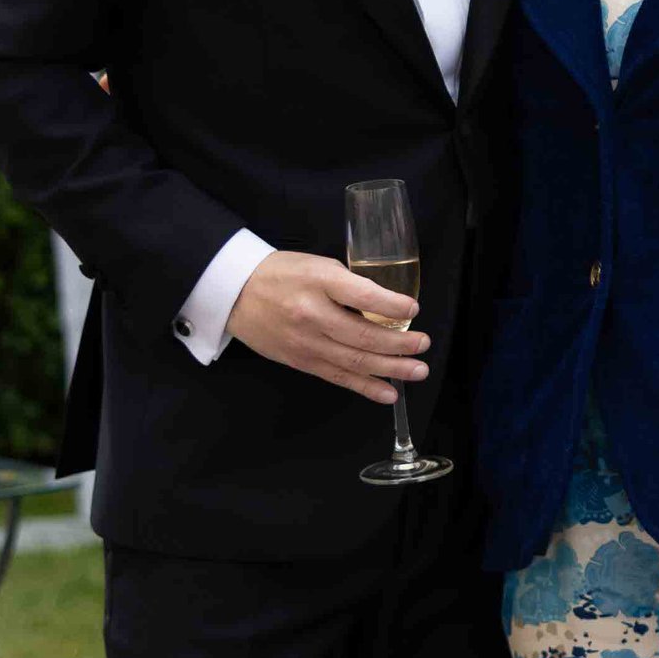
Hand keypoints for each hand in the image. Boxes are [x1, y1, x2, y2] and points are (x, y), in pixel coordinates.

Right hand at [228, 251, 430, 405]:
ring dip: (391, 369)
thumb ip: (349, 284)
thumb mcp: (317, 264)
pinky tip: (388, 392)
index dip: (392, 306)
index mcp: (318, 282)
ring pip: (355, 361)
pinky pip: (338, 377)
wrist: (235, 293)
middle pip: (363, 336)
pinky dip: (366, 387)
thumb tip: (385, 305)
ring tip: (418, 370)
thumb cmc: (280, 274)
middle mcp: (312, 314)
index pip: (363, 296)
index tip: (414, 309)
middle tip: (423, 344)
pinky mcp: (301, 361)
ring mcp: (306, 342)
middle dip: (400, 344)